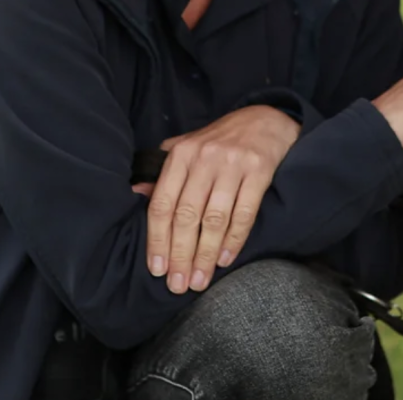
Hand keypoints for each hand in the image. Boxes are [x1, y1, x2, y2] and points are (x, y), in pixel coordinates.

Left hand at [137, 105, 299, 294]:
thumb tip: (136, 194)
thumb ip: (163, 170)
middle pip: (186, 215)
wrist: (265, 119)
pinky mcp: (259, 170)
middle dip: (180, 255)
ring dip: (205, 255)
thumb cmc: (221, 140)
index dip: (158, 239)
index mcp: (181, 154)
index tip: (157, 268)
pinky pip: (244, 212)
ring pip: (214, 219)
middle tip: (178, 284)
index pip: (163, 203)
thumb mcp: (187, 147)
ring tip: (200, 280)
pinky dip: (234, 240)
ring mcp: (232, 164)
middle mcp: (204, 158)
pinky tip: (225, 260)